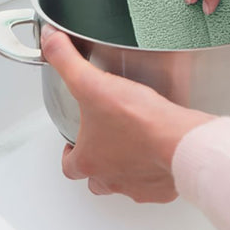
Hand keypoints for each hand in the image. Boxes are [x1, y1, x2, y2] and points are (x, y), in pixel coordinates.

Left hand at [41, 25, 213, 201]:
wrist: (179, 140)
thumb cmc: (139, 121)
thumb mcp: (93, 83)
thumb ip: (67, 60)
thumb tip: (50, 41)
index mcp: (89, 160)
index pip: (69, 164)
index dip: (70, 152)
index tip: (75, 141)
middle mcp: (111, 178)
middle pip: (96, 179)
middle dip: (99, 162)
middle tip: (109, 141)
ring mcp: (137, 186)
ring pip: (125, 183)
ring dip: (127, 168)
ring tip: (136, 144)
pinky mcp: (162, 188)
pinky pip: (154, 185)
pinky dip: (155, 172)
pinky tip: (162, 152)